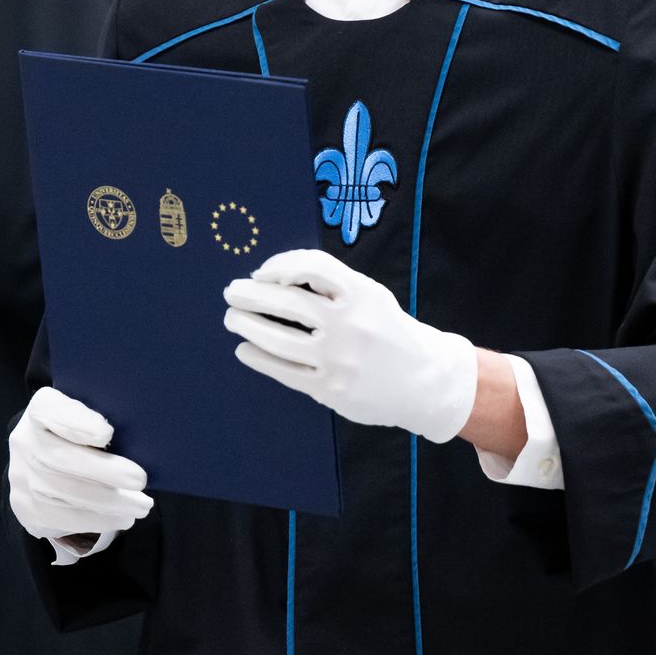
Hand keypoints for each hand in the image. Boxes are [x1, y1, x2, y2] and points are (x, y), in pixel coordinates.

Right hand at [8, 387, 153, 543]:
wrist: (42, 460)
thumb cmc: (78, 432)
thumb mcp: (86, 414)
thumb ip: (101, 416)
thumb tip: (138, 436)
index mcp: (40, 409)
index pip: (51, 410)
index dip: (77, 423)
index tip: (107, 433)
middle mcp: (24, 441)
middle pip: (59, 458)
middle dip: (103, 471)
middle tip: (139, 479)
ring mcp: (20, 476)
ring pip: (62, 493)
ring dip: (106, 503)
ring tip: (140, 506)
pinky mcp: (25, 507)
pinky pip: (60, 518)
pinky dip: (95, 521)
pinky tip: (121, 518)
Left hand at [223, 250, 477, 443]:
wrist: (424, 381)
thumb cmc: (389, 332)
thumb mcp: (371, 297)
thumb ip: (333, 286)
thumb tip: (275, 278)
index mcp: (362, 294)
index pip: (311, 267)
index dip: (280, 265)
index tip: (260, 272)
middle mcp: (350, 324)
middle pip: (288, 302)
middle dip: (252, 294)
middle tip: (231, 292)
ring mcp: (339, 359)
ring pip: (279, 338)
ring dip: (248, 325)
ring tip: (233, 319)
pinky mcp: (331, 389)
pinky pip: (285, 371)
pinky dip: (259, 358)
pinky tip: (245, 350)